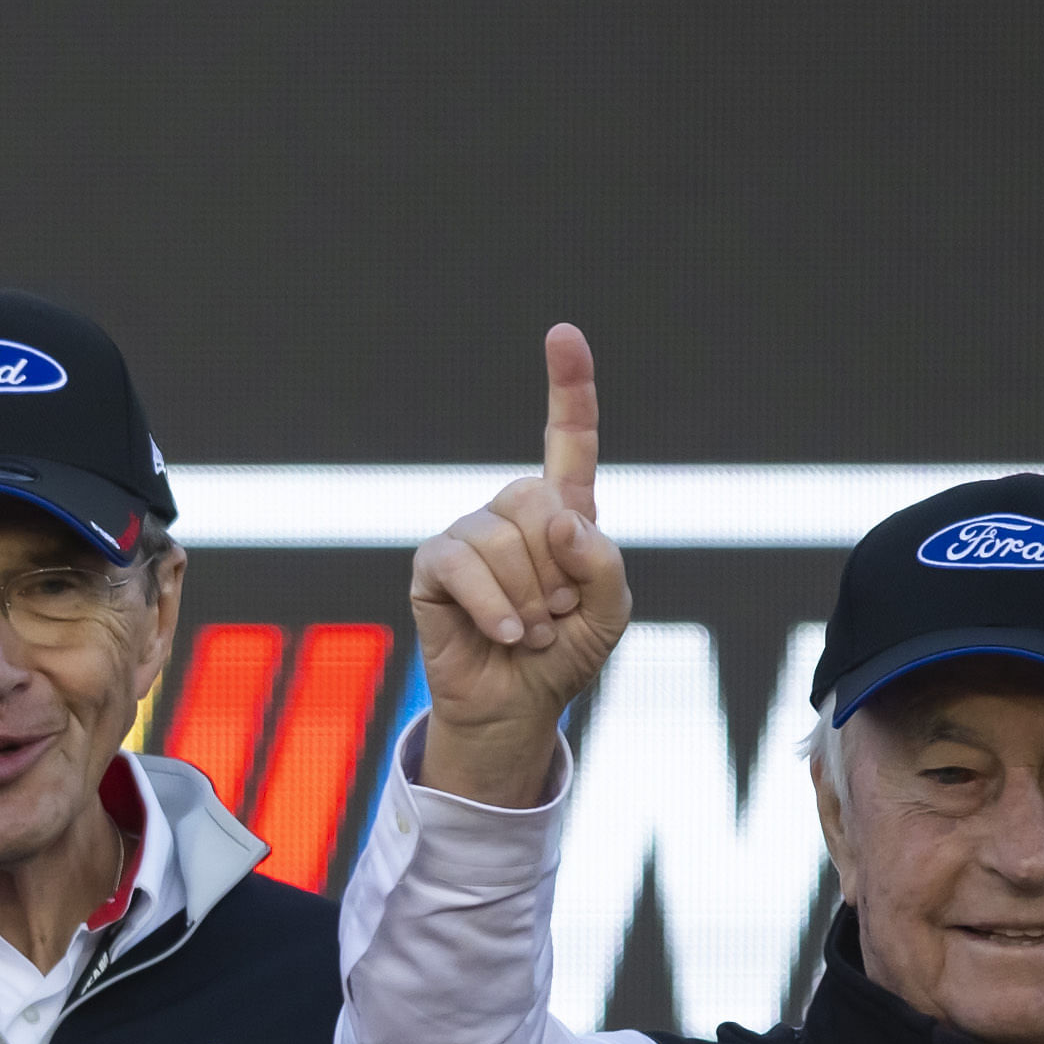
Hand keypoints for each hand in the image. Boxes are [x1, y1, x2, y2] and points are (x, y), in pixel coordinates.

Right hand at [408, 324, 629, 806]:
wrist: (515, 709)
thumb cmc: (563, 656)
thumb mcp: (610, 613)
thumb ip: (603, 562)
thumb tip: (560, 520)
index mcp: (561, 512)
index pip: (568, 439)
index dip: (569, 387)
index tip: (563, 334)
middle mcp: (511, 513)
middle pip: (538, 501)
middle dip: (557, 572)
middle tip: (555, 615)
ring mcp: (468, 535)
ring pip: (502, 540)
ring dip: (529, 601)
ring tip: (530, 632)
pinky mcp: (434, 566)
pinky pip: (462, 565)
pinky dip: (493, 607)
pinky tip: (506, 636)